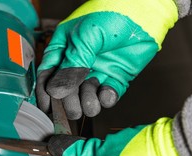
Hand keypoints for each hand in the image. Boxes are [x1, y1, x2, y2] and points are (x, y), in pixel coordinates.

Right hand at [37, 0, 177, 119]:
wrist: (146, 10)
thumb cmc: (113, 12)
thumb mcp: (85, 37)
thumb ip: (71, 65)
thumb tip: (56, 91)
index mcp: (65, 47)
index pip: (49, 72)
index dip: (46, 91)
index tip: (48, 107)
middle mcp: (80, 60)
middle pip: (67, 89)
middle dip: (69, 101)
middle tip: (74, 108)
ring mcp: (98, 69)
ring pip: (87, 94)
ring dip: (88, 102)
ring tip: (91, 104)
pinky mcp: (117, 76)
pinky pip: (108, 93)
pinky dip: (107, 98)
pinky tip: (106, 95)